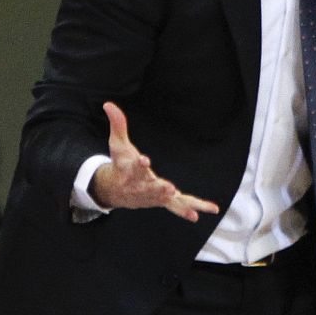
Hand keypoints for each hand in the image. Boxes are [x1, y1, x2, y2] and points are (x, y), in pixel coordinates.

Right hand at [89, 102, 220, 222]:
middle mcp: (141, 185)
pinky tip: (207, 210)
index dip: (139, 163)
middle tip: (168, 188)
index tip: (144, 160)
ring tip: (192, 210)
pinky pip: (178, 206)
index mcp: (130, 170)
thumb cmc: (119, 163)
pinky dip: (189, 209)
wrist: (114, 191)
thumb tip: (108, 104)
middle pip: (151, 188)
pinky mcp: (162, 201)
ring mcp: (153, 196)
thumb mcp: (117, 144)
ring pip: (166, 200)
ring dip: (177, 203)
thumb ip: (117, 124)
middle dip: (159, 189)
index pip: (134, 166)